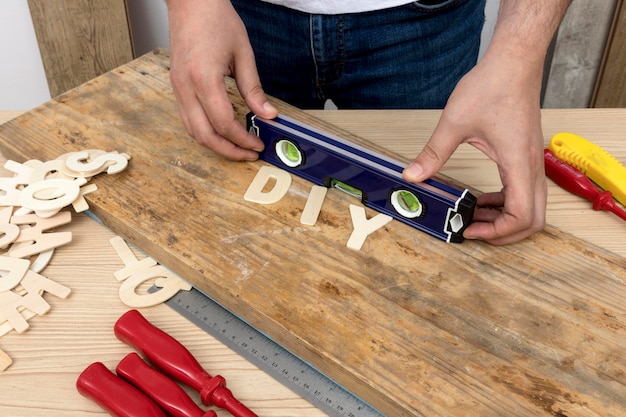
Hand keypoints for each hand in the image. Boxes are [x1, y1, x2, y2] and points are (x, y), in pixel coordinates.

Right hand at [166, 0, 277, 159]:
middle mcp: (186, 87)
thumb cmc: (216, 19)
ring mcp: (177, 88)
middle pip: (204, 135)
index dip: (242, 139)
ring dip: (215, 145)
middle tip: (249, 154)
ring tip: (237, 147)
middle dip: (228, 150)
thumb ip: (254, 89)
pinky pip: (187, 119)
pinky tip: (221, 132)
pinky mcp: (176, 87)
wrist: (191, 1)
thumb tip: (268, 114)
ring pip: (192, 131)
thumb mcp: (243, 53)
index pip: (224, 123)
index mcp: (204, 78)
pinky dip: (204, 132)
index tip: (257, 144)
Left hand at [403, 50, 546, 244]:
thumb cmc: (493, 86)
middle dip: (505, 233)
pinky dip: (507, 203)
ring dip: (506, 219)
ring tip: (474, 216)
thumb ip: (433, 152)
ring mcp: (533, 162)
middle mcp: (532, 167)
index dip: (497, 232)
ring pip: (532, 207)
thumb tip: (413, 175)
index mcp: (519, 163)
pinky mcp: (528, 156)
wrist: (514, 62)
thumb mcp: (455, 122)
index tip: (470, 229)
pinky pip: (526, 192)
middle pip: (533, 220)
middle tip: (473, 229)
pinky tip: (483, 198)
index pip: (521, 216)